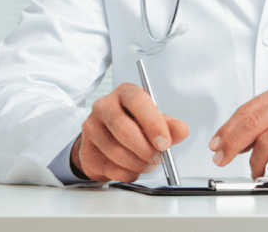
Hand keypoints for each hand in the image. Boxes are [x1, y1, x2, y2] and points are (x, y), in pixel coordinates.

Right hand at [71, 82, 188, 182]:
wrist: (107, 139)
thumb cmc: (133, 124)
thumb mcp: (154, 121)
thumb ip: (169, 125)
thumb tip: (182, 130)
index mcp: (124, 93)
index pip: (137, 101)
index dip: (153, 123)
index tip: (165, 143)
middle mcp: (103, 106)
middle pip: (124, 129)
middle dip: (145, 149)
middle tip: (158, 157)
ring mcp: (91, 127)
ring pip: (117, 152)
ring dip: (139, 164)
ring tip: (147, 163)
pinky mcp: (86, 150)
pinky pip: (111, 168)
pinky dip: (128, 173)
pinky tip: (133, 168)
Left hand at [209, 84, 267, 180]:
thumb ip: (260, 126)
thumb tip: (230, 141)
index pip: (246, 110)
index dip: (227, 128)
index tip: (216, 143)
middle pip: (252, 123)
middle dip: (232, 144)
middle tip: (222, 158)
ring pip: (265, 142)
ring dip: (255, 162)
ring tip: (255, 171)